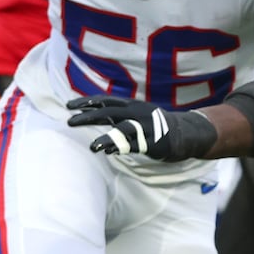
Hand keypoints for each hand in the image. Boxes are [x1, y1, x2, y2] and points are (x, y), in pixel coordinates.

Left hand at [67, 96, 218, 161]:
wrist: (185, 133)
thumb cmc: (152, 125)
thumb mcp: (133, 114)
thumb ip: (114, 114)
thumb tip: (87, 112)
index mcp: (131, 105)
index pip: (105, 100)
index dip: (87, 102)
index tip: (68, 105)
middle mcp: (137, 113)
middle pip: (110, 113)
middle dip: (88, 116)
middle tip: (69, 121)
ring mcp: (147, 127)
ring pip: (124, 130)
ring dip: (107, 138)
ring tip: (92, 146)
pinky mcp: (155, 142)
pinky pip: (136, 146)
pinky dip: (123, 148)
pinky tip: (109, 152)